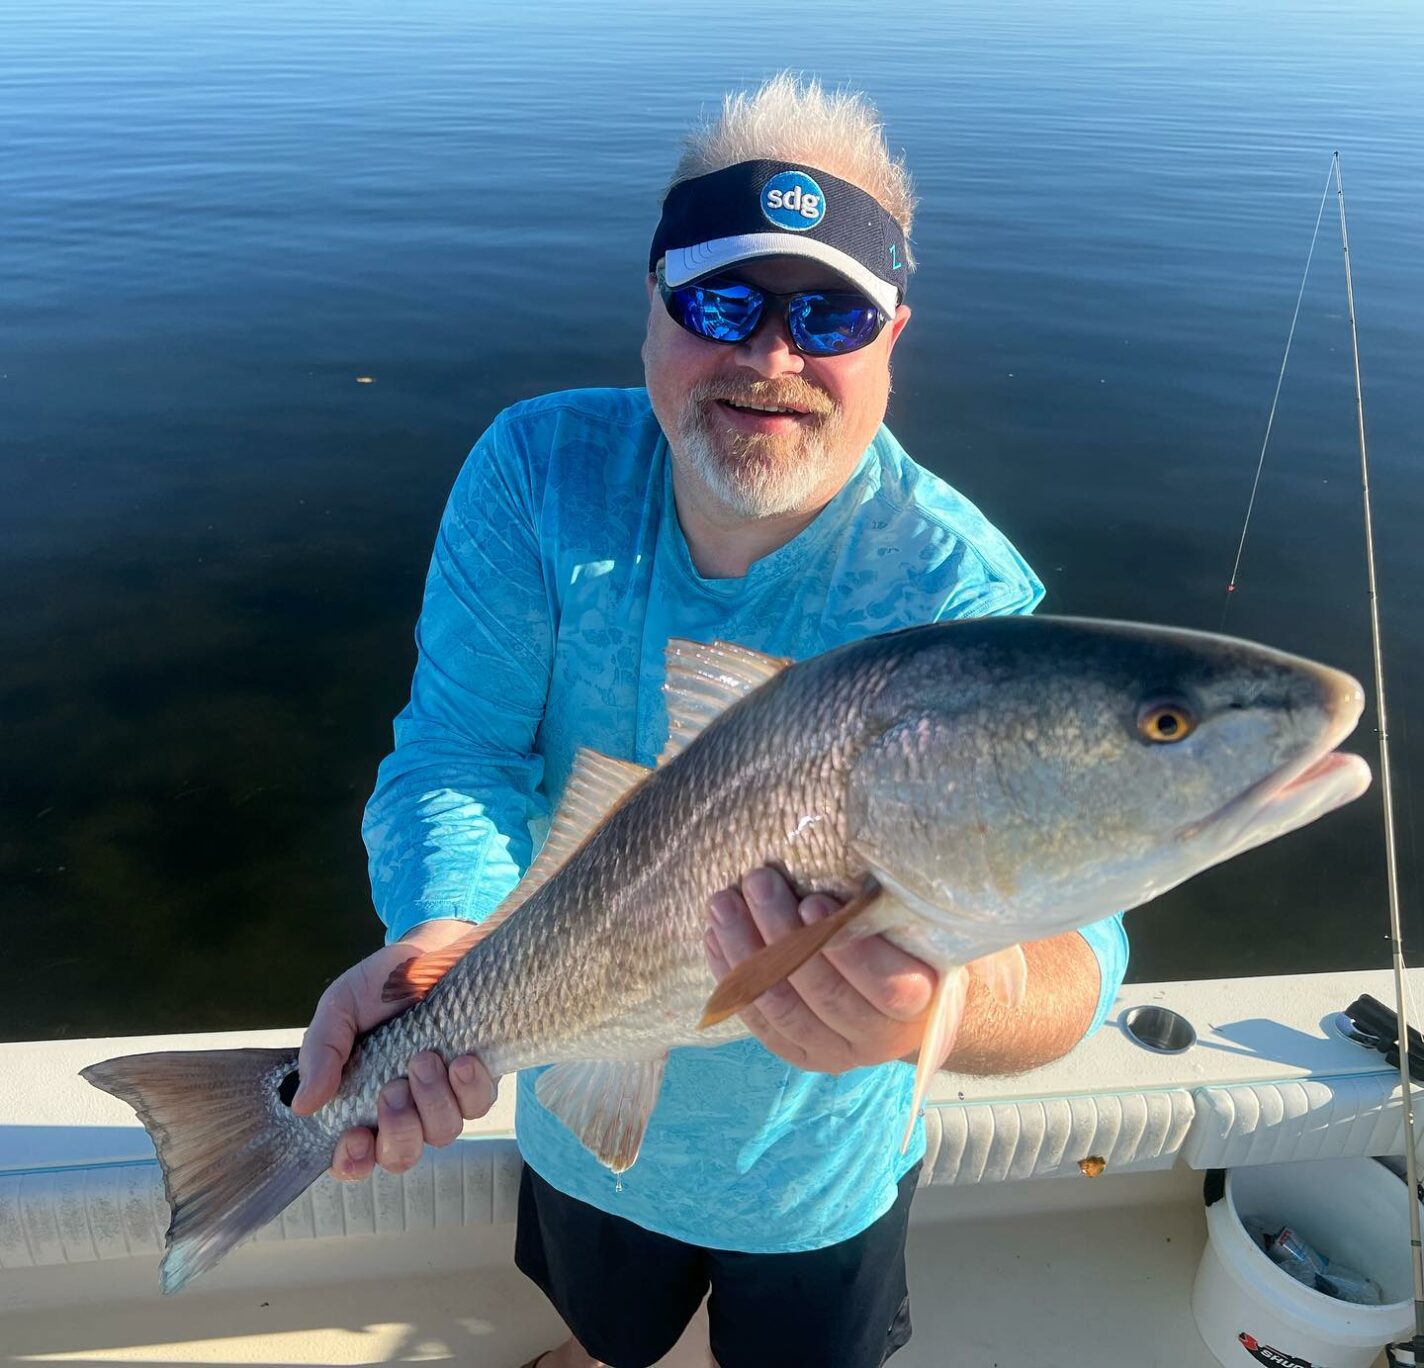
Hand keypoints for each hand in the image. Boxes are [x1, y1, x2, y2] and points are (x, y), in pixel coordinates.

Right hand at [291, 918, 496, 1180]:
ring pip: (442, 1133)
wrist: (432, 948)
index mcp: (361, 1100)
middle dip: (397, 1130)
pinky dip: (469, 1087)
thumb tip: (303, 1104)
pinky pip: (478, 1105)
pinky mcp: (478, 1077)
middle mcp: (404, 1107)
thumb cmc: (381, 983)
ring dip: (432, 1102)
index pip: (355, 1157)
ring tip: (425, 1058)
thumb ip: (322, 1052)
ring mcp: (443, 1095)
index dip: (354, 1162)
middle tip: (393, 1088)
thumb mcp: (340, 1008)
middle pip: (401, 1155)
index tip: (355, 1137)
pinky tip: (461, 1060)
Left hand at [704, 867, 937, 1072]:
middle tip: (757, 880)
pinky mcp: (797, 1053)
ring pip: (782, 1007)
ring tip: (723, 903)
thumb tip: (836, 860)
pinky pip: (757, 1020)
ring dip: (745, 952)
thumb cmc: (908, 942)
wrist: (904, 999)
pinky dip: (731, 979)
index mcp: (917, 1004)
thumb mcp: (911, 923)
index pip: (886, 985)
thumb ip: (883, 907)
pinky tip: (713, 937)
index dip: (848, 948)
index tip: (814, 901)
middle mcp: (875, 1038)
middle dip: (782, 932)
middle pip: (823, 992)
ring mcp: (832, 1051)